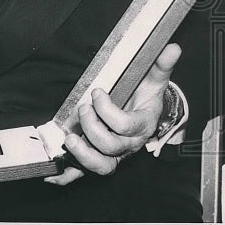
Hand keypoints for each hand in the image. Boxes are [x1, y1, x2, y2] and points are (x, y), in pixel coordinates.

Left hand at [45, 43, 181, 185]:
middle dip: (92, 126)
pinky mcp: (98, 159)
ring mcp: (113, 154)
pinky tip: (51, 174)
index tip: (97, 92)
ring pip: (101, 166)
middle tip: (83, 108)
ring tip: (70, 139)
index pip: (125, 125)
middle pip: (111, 146)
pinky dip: (67, 176)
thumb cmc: (145, 97)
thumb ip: (161, 65)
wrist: (144, 116)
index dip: (107, 110)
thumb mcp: (154, 80)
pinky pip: (83, 174)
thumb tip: (172, 48)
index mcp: (142, 126)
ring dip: (82, 155)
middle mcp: (129, 145)